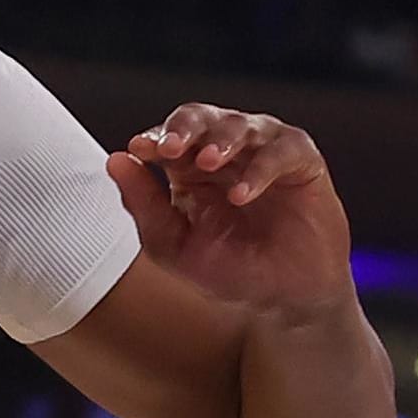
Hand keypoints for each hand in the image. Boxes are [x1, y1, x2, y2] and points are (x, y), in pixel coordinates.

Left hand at [105, 103, 355, 319]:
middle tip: (170, 146)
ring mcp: (263, 151)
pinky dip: (260, 167)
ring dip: (219, 140)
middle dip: (183, 127)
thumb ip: (143, 204)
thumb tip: (116, 160)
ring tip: (206, 162)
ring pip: (239, 124)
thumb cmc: (230, 269)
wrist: (285, 299)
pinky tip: (241, 194)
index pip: (166, 137)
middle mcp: (224, 151)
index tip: (140, 148)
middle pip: (199, 117)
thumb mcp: (175, 245)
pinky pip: (281, 150)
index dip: (153, 137)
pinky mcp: (301, 161)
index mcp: (187, 167)